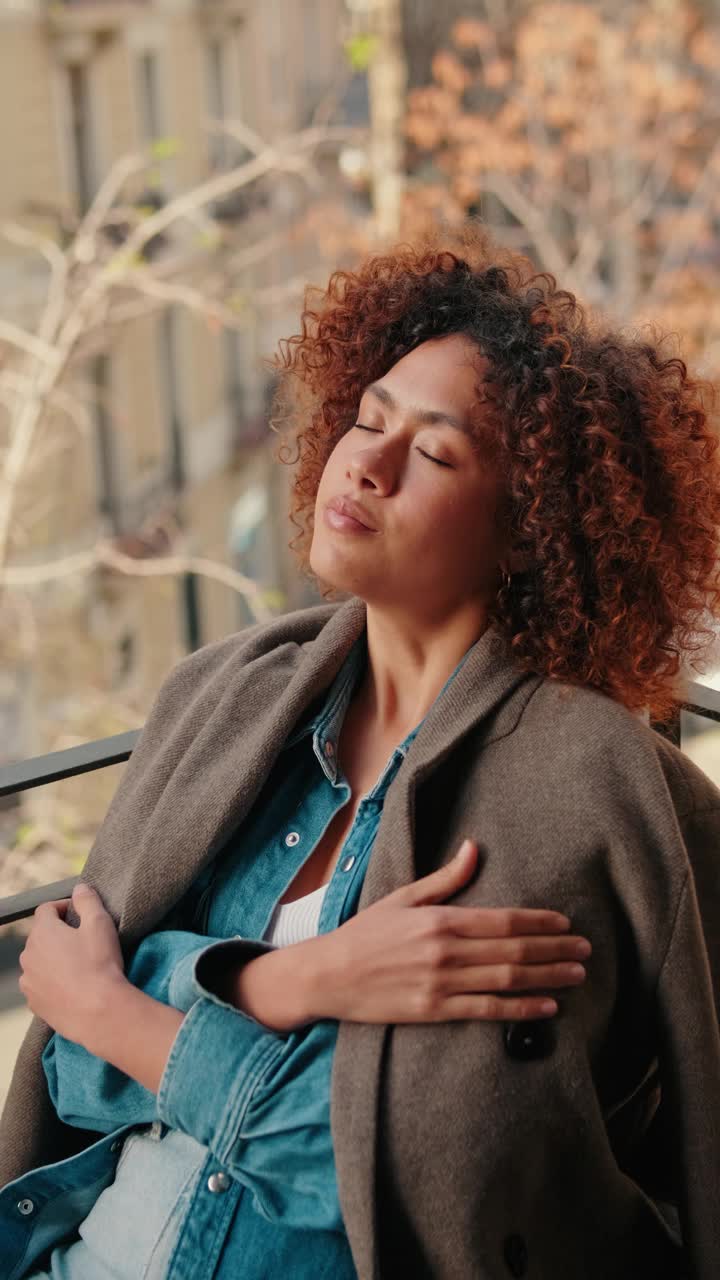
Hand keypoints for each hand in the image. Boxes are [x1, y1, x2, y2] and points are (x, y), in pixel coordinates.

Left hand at [19, 883, 126, 1047]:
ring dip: (54, 959)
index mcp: (42, 932)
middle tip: (84, 941)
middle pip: (41, 936)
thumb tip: (80, 888)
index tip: (81, 914)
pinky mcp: (34, 1003)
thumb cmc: (100, 964)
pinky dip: (52, 981)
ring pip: (39, 961)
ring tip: (79, 966)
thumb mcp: (100, 923)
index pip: (46, 909)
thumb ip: (88, 900)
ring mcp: (29, 981)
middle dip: (59, 934)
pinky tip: (73, 986)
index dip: (64, 907)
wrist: (98, 1012)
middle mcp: (28, 955)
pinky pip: (41, 984)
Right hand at [233, 840, 590, 1030]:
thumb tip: (473, 848)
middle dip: (555, 950)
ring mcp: (443, 983)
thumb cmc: (366, 933)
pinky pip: (488, 1010)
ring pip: (508, 979)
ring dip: (548, 977)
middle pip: (514, 949)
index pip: (503, 919)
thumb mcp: (404, 897)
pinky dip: (522, 1010)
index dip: (540, 922)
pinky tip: (546, 1008)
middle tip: (585, 950)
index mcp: (441, 919)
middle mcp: (447, 951)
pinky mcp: (436, 1010)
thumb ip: (446, 878)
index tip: (565, 923)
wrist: (329, 975)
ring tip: (576, 975)